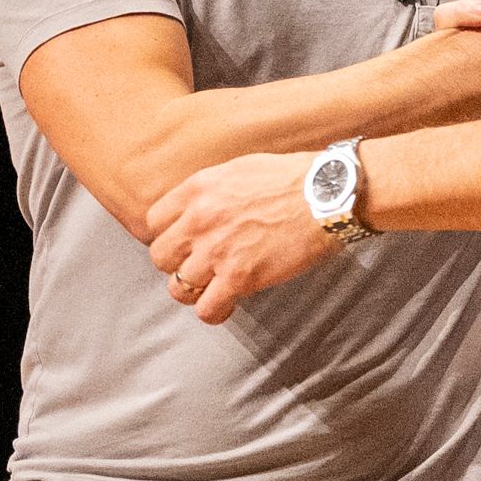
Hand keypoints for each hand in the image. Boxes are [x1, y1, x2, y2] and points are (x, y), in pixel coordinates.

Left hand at [153, 153, 343, 321]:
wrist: (327, 194)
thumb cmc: (295, 178)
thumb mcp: (240, 168)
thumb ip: (213, 189)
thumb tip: (206, 205)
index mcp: (198, 189)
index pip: (153, 221)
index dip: (168, 235)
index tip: (184, 242)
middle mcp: (199, 219)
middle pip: (160, 256)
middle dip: (177, 264)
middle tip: (198, 266)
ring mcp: (217, 250)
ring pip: (178, 287)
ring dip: (195, 291)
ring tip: (213, 289)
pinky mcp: (240, 277)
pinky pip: (207, 308)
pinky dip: (215, 311)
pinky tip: (228, 306)